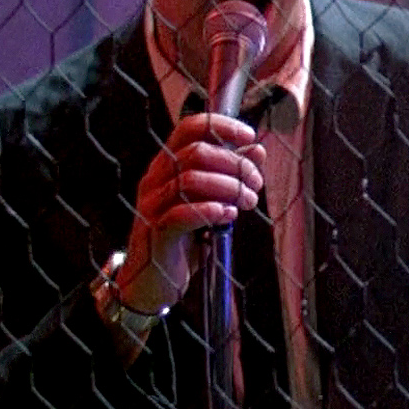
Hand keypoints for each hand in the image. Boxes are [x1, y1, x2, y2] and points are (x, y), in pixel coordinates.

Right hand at [119, 113, 264, 316]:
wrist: (153, 282)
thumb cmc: (184, 238)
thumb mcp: (211, 201)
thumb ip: (230, 175)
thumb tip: (257, 150)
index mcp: (167, 165)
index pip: (189, 129)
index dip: (222, 126)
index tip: (250, 136)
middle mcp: (155, 179)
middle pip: (196, 153)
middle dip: (235, 165)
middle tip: (256, 184)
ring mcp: (151, 205)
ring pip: (191, 179)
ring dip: (229, 187)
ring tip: (247, 202)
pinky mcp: (155, 232)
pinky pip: (182, 213)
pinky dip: (211, 210)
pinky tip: (228, 215)